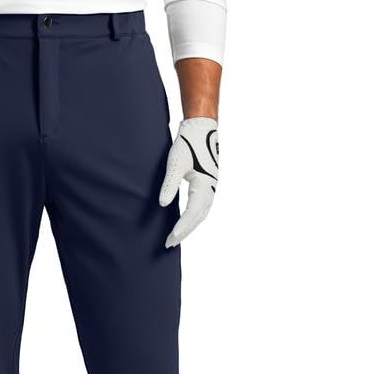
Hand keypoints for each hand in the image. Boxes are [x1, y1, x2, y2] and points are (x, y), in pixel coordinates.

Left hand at [159, 117, 218, 247]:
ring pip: (201, 215)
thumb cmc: (188, 144)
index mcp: (205, 185)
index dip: (181, 227)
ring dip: (188, 228)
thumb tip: (163, 205)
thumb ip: (169, 185)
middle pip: (197, 218)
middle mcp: (211, 189)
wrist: (201, 129)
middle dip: (183, 232)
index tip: (170, 238)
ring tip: (175, 238)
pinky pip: (202, 208)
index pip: (192, 212)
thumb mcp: (175, 164)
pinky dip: (193, 219)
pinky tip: (184, 224)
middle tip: (168, 244)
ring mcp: (212, 188)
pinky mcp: (208, 185)